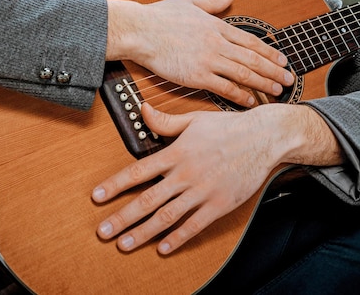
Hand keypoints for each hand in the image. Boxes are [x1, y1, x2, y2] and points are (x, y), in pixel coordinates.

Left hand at [92, 103, 274, 253]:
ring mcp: (202, 191)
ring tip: (124, 244)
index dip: (115, 185)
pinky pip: (194, 226)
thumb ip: (166, 121)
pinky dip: (177, 238)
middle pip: (147, 200)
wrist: (262, 138)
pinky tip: (163, 248)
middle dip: (122, 217)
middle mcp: (186, 174)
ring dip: (143, 233)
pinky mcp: (219, 204)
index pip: (139, 171)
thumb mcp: (194, 119)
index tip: (97, 196)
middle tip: (102, 231)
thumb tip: (142, 111)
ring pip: (167, 217)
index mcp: (177, 152)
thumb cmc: (228, 127)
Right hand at [106, 0, 293, 107]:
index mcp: (216, 26)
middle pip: (253, 58)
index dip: (269, 51)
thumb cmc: (159, 16)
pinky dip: (240, 95)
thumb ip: (212, 2)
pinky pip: (224, 87)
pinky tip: (251, 100)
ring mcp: (208, 59)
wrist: (140, 30)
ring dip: (263, 82)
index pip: (250, 40)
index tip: (281, 59)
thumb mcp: (189, 2)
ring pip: (244, 73)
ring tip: (277, 90)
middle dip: (274, 70)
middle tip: (289, 79)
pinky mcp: (197, 75)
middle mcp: (217, 43)